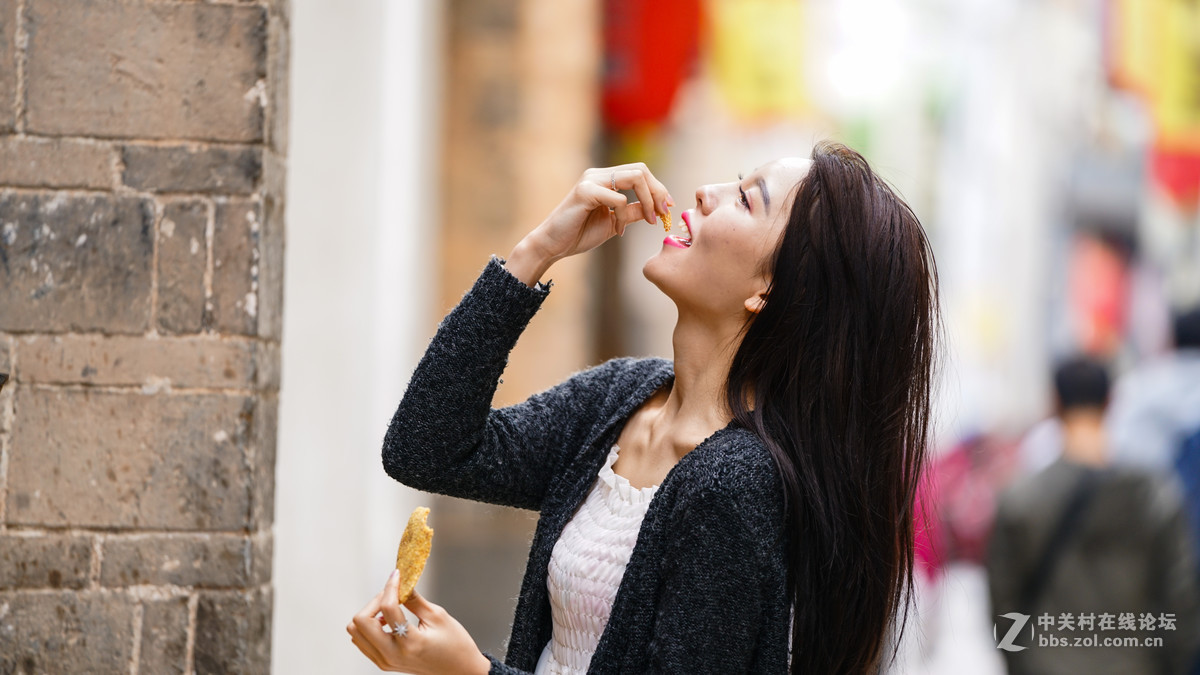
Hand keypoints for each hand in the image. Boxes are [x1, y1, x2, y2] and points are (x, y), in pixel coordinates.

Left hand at [347, 570, 490, 674]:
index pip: (388, 608)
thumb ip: (414, 599)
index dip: (391, 586)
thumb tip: (401, 583)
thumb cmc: (455, 646)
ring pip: (356, 632)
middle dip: (375, 601)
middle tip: (392, 594)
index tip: (397, 575)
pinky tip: (387, 621)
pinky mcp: (383, 663)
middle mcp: (392, 655)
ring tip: (389, 609)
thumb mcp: (438, 616)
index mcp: (409, 642)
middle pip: (360, 622)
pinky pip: (362, 641)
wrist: (459, 670)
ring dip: (369, 615)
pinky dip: (369, 627)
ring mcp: (385, 661)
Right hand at [506, 164, 671, 285]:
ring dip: (648, 201)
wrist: (553, 245)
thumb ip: (633, 212)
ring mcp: (591, 180)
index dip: (658, 188)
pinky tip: (619, 230)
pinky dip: (625, 216)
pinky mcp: (585, 192)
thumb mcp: (615, 222)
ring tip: (648, 221)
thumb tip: (656, 208)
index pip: (640, 172)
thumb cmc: (579, 234)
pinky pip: (619, 198)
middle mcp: (598, 174)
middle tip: (662, 214)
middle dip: (658, 192)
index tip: (667, 209)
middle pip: (641, 169)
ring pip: (634, 177)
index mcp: (605, 179)